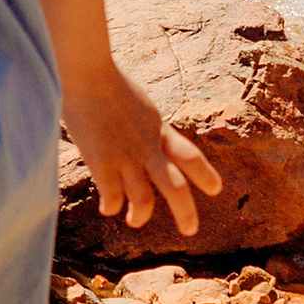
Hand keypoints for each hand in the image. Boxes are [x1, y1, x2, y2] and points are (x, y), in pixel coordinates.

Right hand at [66, 70, 220, 238]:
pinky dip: (111, 206)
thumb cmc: (107, 83)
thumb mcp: (140, 105)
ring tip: (135, 221)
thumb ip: (147, 127)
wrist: (87, 73)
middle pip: (176, 188)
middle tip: (190, 230)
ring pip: (143, 201)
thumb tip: (149, 140)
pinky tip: (108, 208)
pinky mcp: (102, 162)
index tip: (216, 190)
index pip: (190, 156)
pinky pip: (112, 197)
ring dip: (140, 217)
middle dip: (186, 213)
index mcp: (159, 130)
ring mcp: (126, 157)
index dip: (205, 175)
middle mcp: (148, 148)